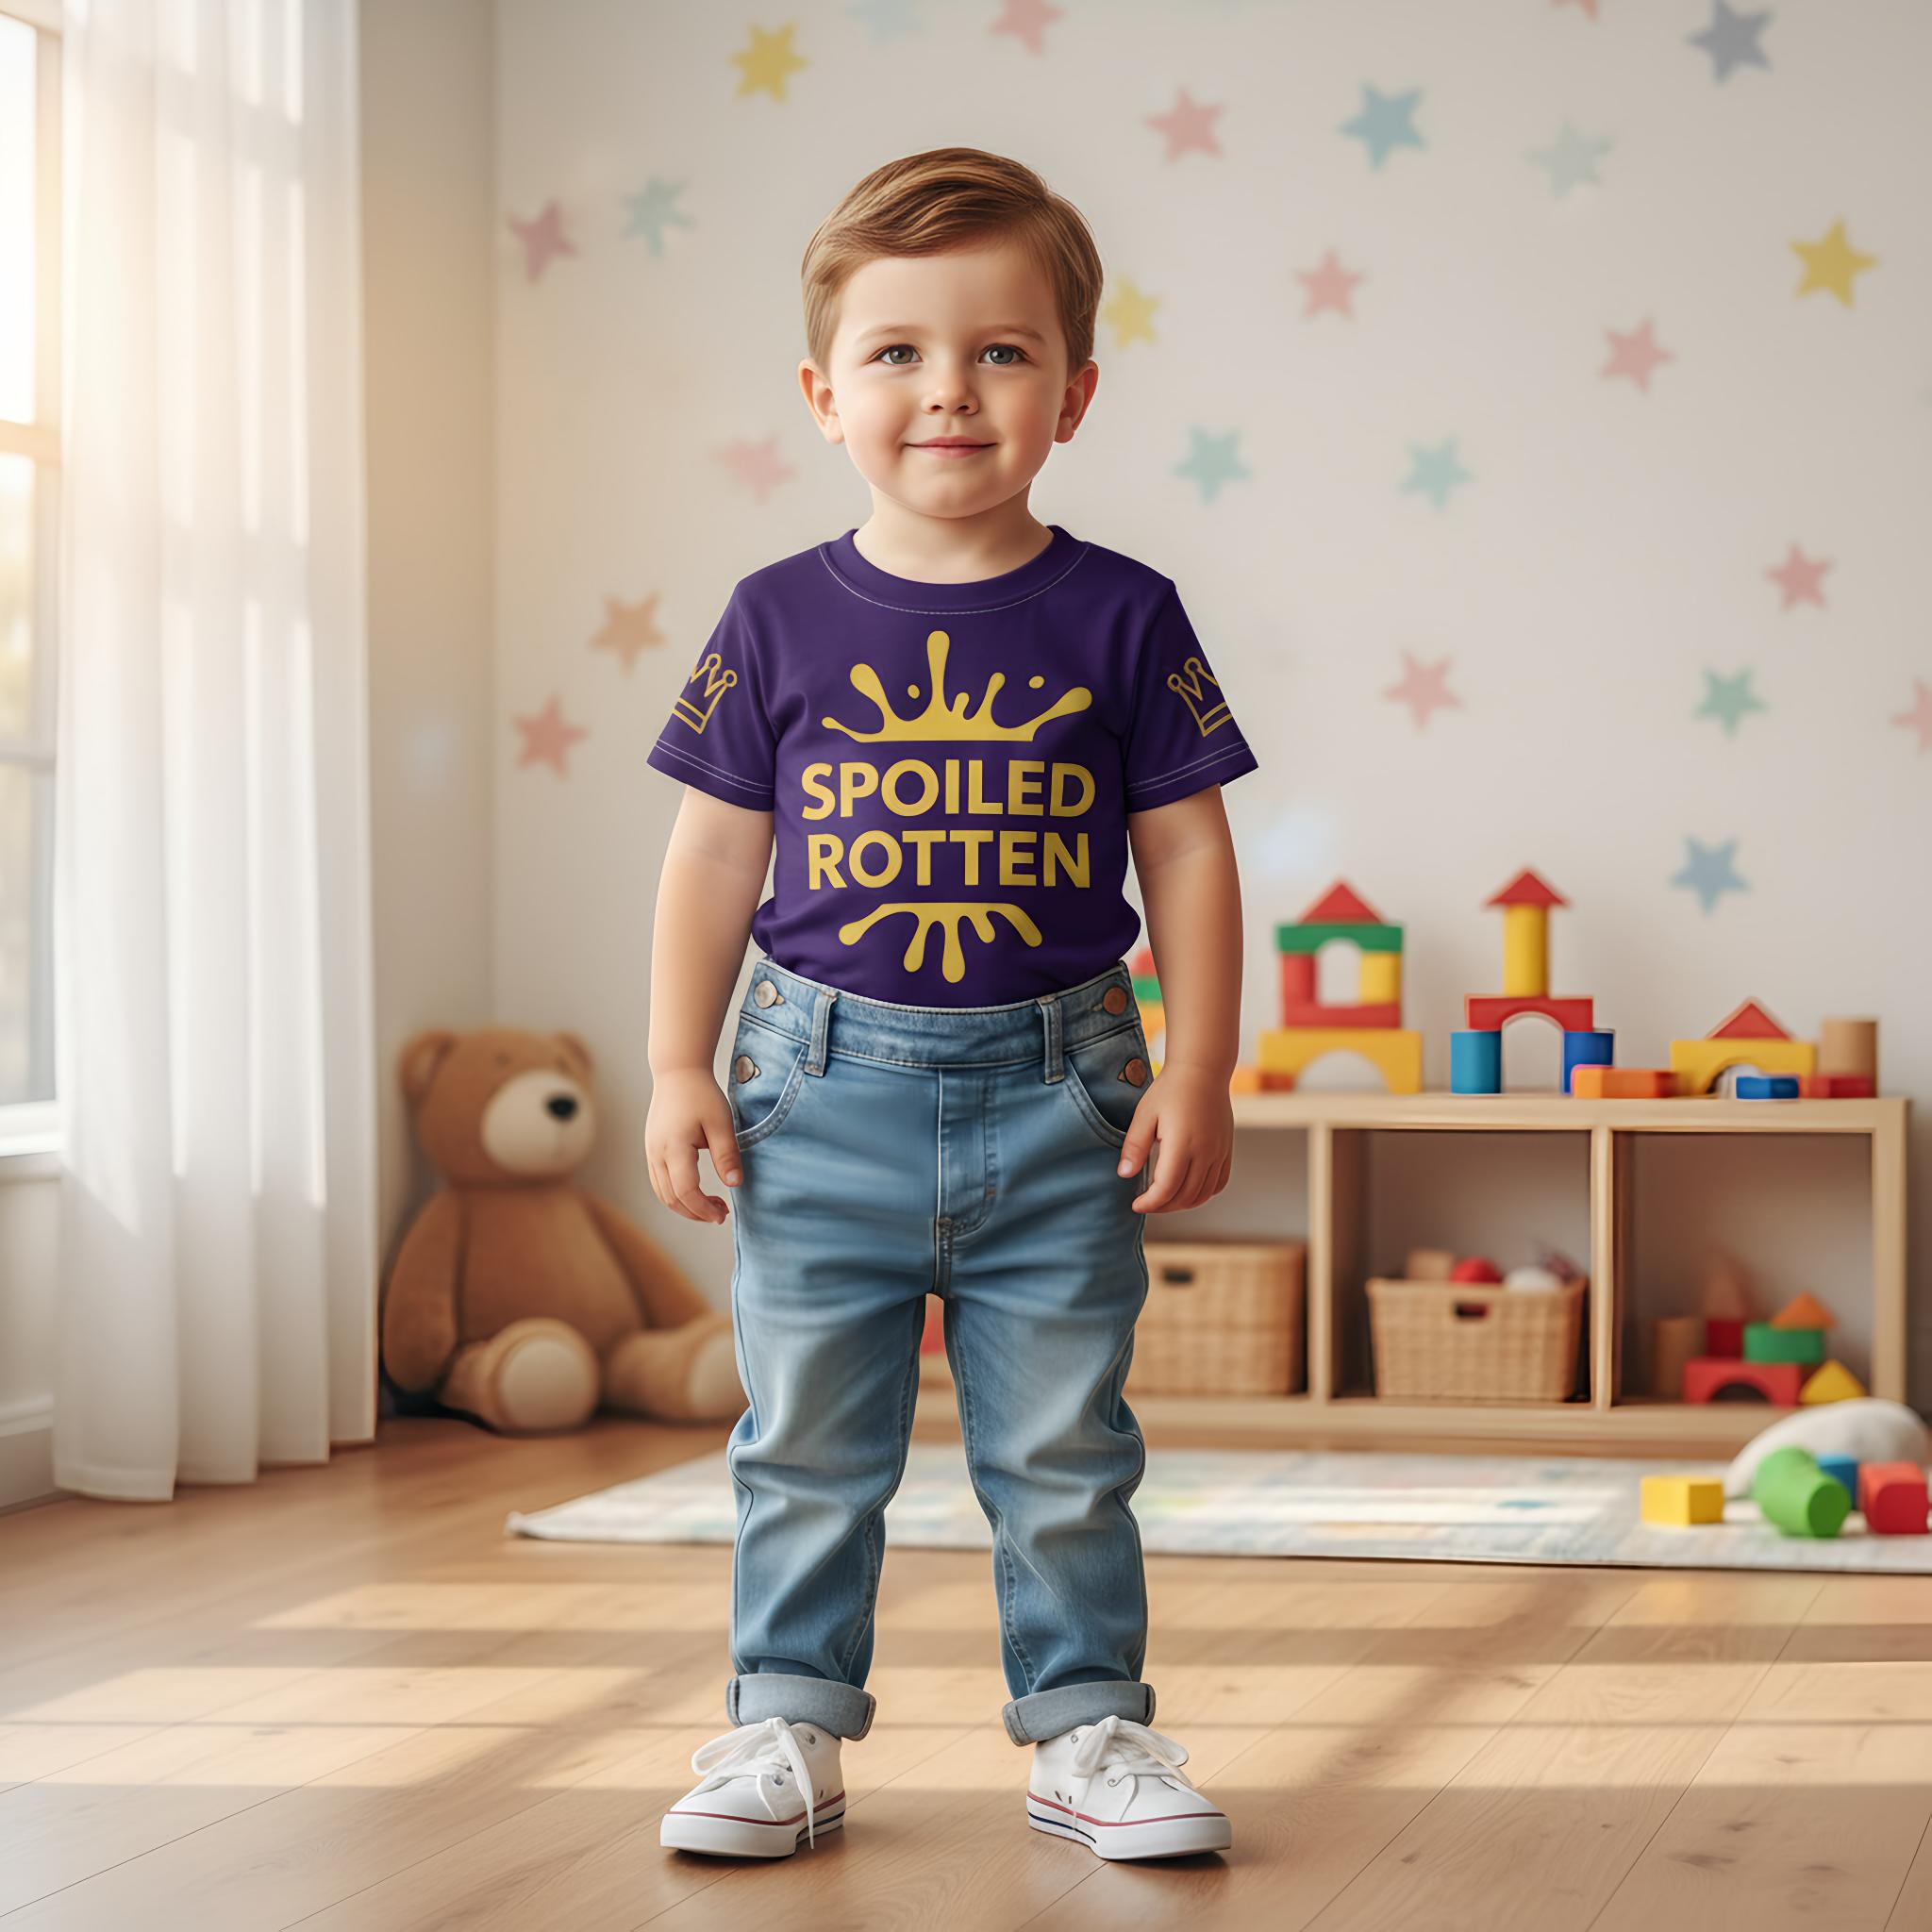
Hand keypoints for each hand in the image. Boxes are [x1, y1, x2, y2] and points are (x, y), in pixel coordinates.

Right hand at [645, 1067, 741, 1222]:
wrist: (678, 1073)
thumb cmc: (702, 1094)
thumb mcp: (721, 1123)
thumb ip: (727, 1155)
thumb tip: (734, 1185)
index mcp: (674, 1147)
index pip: (686, 1191)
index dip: (704, 1208)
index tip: (723, 1214)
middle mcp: (656, 1153)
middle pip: (671, 1198)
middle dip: (696, 1212)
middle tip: (721, 1214)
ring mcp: (650, 1152)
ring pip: (662, 1193)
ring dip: (685, 1206)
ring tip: (712, 1205)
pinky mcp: (651, 1150)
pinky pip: (659, 1182)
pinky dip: (676, 1195)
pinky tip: (696, 1192)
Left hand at [1115, 1062, 1233, 1214]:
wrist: (1202, 1071)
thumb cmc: (1170, 1090)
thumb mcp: (1145, 1114)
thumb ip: (1135, 1146)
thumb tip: (1124, 1174)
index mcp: (1182, 1143)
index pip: (1166, 1188)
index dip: (1149, 1203)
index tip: (1135, 1204)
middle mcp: (1205, 1151)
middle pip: (1185, 1196)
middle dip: (1163, 1206)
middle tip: (1146, 1202)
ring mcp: (1219, 1152)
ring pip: (1203, 1195)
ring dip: (1182, 1203)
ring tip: (1163, 1199)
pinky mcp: (1227, 1150)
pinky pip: (1219, 1184)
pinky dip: (1203, 1194)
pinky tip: (1186, 1189)